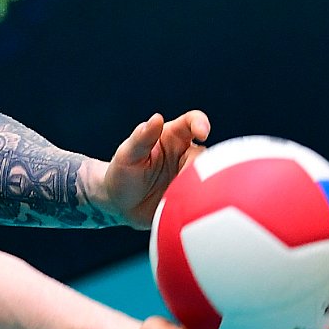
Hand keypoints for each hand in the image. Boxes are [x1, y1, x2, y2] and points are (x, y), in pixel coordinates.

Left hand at [91, 110, 210, 228]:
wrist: (120, 207)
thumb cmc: (121, 174)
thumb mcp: (127, 155)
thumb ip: (142, 138)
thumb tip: (157, 118)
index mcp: (172, 137)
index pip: (192, 122)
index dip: (200, 123)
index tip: (202, 132)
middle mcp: (186, 155)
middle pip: (205, 153)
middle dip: (199, 165)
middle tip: (183, 179)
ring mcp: (192, 177)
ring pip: (209, 177)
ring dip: (199, 187)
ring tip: (178, 198)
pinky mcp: (194, 197)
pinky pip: (204, 199)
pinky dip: (199, 204)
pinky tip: (185, 211)